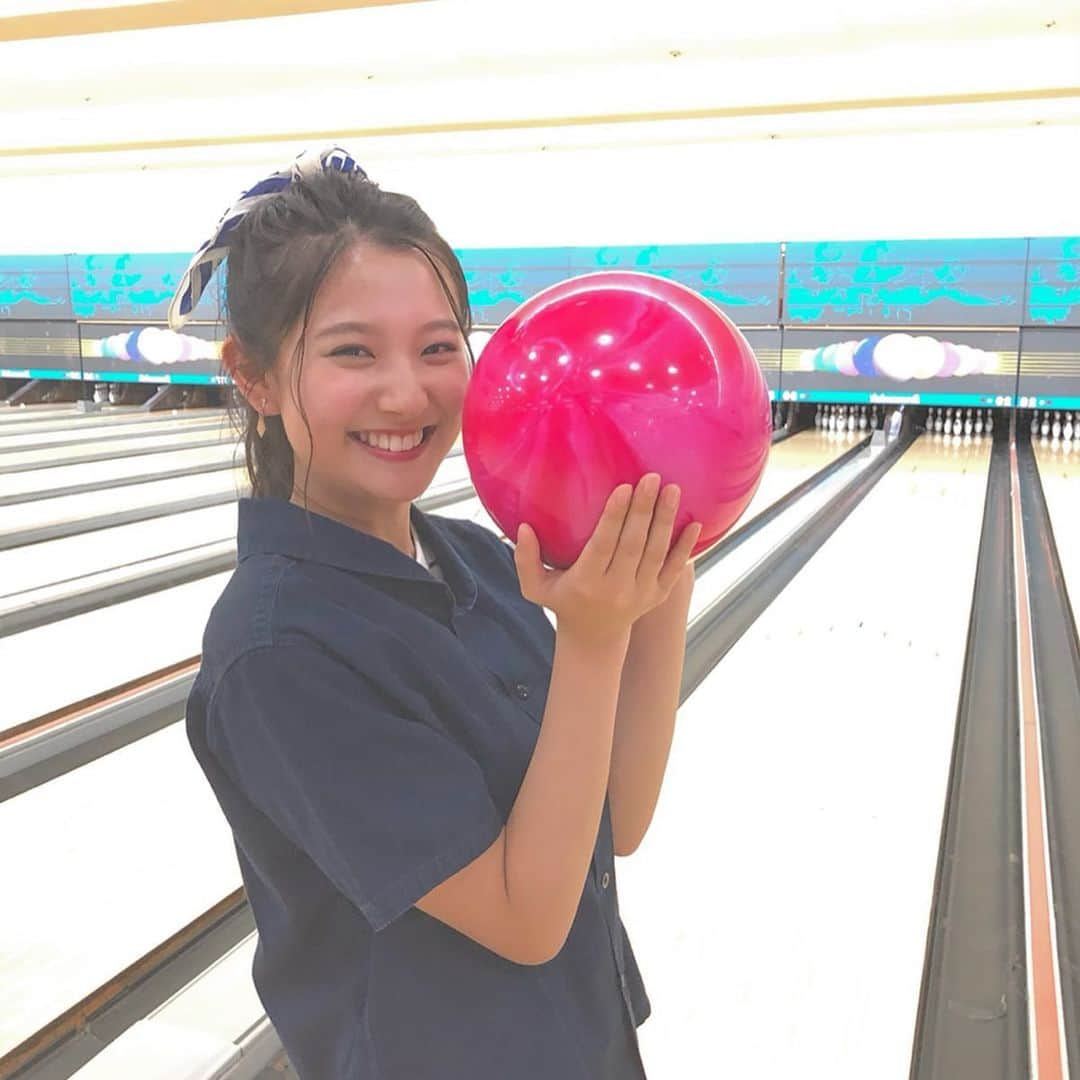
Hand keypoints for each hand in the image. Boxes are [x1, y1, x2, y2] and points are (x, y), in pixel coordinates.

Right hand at [513, 474, 701, 646]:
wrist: (594, 637)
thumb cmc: (563, 601)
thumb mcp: (535, 587)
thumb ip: (525, 558)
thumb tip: (523, 528)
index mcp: (586, 582)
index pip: (603, 545)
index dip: (614, 517)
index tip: (624, 488)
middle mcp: (615, 588)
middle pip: (633, 545)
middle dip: (644, 510)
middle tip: (652, 478)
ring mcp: (640, 594)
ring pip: (656, 553)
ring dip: (665, 521)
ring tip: (673, 489)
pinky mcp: (657, 596)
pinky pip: (674, 570)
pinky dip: (685, 548)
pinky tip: (695, 524)